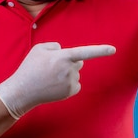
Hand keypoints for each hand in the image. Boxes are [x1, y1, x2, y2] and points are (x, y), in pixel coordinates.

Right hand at [0, 42, 115, 118]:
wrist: (23, 91)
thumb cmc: (30, 67)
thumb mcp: (39, 49)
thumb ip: (54, 46)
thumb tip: (63, 51)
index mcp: (63, 57)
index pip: (85, 52)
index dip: (100, 50)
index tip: (114, 49)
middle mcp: (70, 70)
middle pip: (78, 62)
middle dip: (70, 62)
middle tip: (52, 67)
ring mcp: (71, 82)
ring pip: (75, 73)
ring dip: (66, 73)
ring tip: (49, 77)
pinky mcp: (71, 91)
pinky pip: (75, 83)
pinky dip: (68, 83)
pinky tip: (55, 85)